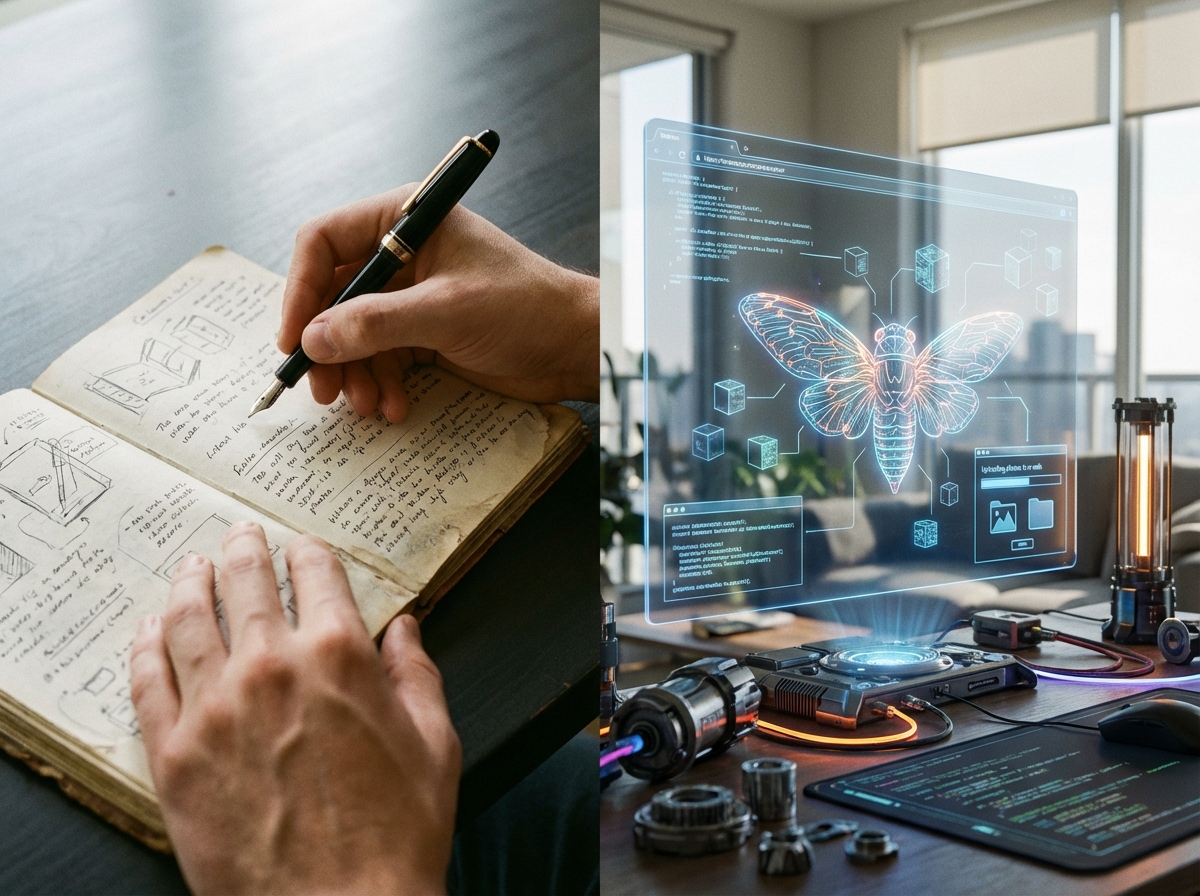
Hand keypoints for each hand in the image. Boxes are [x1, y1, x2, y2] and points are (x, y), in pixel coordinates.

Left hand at [130, 523, 459, 894]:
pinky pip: (149, 681)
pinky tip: (151, 631)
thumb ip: (416, 673)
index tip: (304, 550)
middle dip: (245, 551)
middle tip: (241, 538)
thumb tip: (404, 630)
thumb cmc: (393, 836)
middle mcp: (273, 666)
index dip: (309, 553)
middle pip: (247, 582)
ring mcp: (215, 708)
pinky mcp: (175, 754)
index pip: (316, 574)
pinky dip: (147, 645)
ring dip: (191, 583)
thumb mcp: (435, 743)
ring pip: (189, 620)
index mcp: (340, 655)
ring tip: (192, 568)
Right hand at [279, 186, 599, 421]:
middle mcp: (403, 253)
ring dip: (355, 372)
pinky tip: (394, 406)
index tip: (294, 339)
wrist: (574, 346)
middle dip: (327, 344)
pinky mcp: (424, 331)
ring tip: (369, 405)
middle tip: (323, 388)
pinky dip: (381, 383)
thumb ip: (377, 323)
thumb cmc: (526, 308)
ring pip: (354, 332)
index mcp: (405, 220)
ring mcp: (412, 294)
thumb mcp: (447, 312)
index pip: (324, 242)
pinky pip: (382, 356)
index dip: (301, 290)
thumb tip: (314, 339)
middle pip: (333, 294)